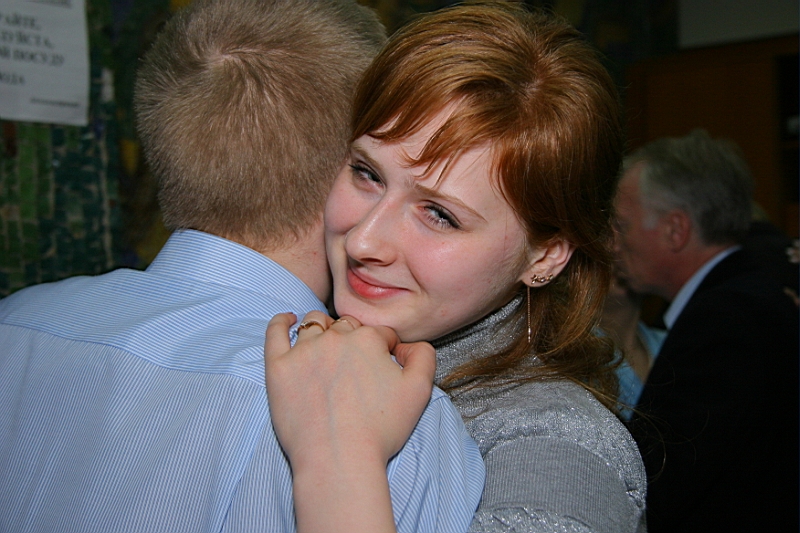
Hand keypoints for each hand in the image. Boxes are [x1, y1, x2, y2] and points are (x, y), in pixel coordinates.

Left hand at [264, 311, 435, 532]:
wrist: (338, 458)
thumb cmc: (379, 429)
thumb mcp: (419, 391)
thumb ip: (423, 356)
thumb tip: (407, 345)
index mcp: (368, 339)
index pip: (380, 334)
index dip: (386, 350)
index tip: (384, 370)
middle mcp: (334, 337)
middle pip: (347, 327)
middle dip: (355, 339)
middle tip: (356, 368)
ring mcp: (303, 351)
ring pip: (314, 325)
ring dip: (323, 329)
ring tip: (326, 346)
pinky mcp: (278, 367)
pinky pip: (275, 332)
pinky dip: (281, 322)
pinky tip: (288, 320)